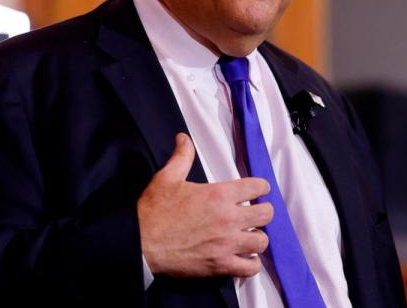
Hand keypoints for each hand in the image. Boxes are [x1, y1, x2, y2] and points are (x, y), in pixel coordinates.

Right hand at [137, 133, 272, 277]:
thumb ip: (181, 156)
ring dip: (257, 237)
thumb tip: (183, 138)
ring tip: (249, 236)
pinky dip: (251, 263)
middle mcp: (228, 219)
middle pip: (266, 214)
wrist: (141, 243)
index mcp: (218, 195)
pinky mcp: (221, 265)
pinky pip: (250, 267)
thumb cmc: (153, 210)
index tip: (259, 190)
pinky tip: (244, 257)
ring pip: (262, 241)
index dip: (261, 187)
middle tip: (255, 213)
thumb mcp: (166, 177)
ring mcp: (227, 244)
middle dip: (263, 211)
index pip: (256, 187)